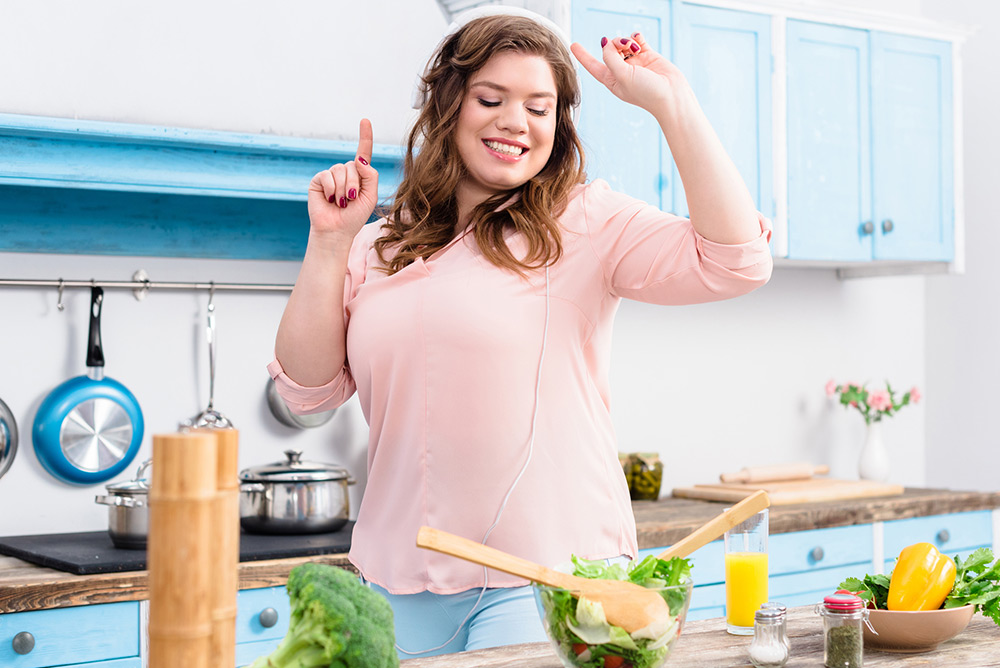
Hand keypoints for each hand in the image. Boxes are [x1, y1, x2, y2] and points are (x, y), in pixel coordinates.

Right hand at [307, 118, 378, 241]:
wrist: (336, 231)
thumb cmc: (354, 216)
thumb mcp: (370, 196)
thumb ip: (370, 176)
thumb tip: (359, 159)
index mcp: (360, 175)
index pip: (363, 152)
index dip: (365, 136)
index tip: (365, 120)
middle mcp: (345, 172)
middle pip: (353, 165)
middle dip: (354, 185)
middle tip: (350, 201)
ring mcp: (331, 175)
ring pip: (341, 170)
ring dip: (343, 189)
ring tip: (341, 203)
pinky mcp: (319, 180)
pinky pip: (327, 175)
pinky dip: (332, 189)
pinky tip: (331, 200)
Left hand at [570, 33, 689, 113]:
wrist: (671, 95)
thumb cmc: (646, 93)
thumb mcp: (621, 76)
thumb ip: (610, 57)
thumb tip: (606, 42)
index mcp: (611, 80)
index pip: (593, 66)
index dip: (583, 55)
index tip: (573, 45)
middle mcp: (622, 71)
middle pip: (609, 50)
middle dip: (613, 43)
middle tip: (623, 45)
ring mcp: (635, 63)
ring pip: (623, 43)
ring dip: (625, 40)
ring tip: (633, 45)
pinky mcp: (648, 55)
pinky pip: (637, 40)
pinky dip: (636, 37)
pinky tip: (638, 39)